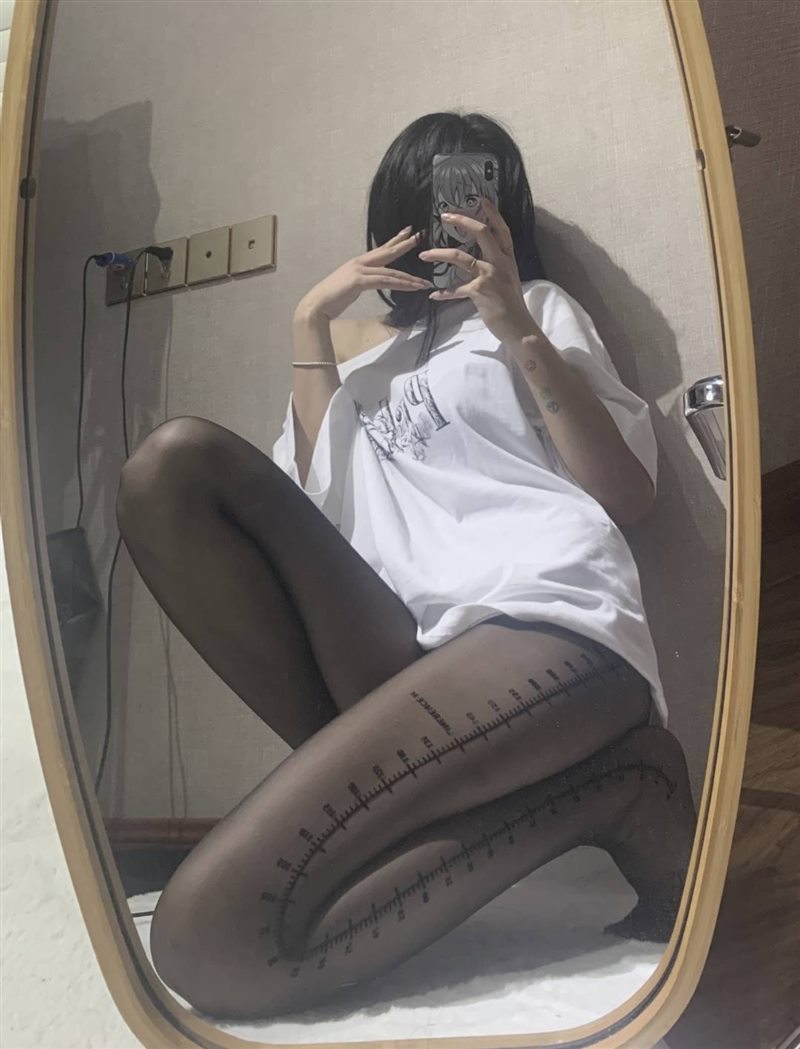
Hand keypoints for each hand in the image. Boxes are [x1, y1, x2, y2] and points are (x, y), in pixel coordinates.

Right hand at [296, 227, 434, 321]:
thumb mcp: (349, 288)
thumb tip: (370, 283)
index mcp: (357, 263)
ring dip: (410, 278)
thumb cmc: (330, 300)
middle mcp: (359, 263)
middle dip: (404, 244)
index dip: (394, 241)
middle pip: (387, 252)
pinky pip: (385, 281)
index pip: (380, 250)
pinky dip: (401, 285)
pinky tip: (413, 288)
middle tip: (419, 236)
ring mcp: (359, 270)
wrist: (316, 307)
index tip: (407, 233)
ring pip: (391, 271)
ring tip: (425, 282)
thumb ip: (361, 282)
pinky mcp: (359, 281)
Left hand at [418, 197, 542, 347]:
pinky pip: (456, 289)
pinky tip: (434, 295)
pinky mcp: (480, 291)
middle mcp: (500, 262)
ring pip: (461, 257)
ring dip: (439, 254)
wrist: (518, 327)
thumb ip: (496, 266)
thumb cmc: (511, 305)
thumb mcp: (508, 279)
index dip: (492, 213)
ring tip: (424, 255)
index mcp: (508, 258)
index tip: (481, 199)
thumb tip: (480, 261)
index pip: (502, 229)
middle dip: (462, 221)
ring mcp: (490, 275)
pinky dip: (444, 293)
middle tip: (445, 215)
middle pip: (481, 233)